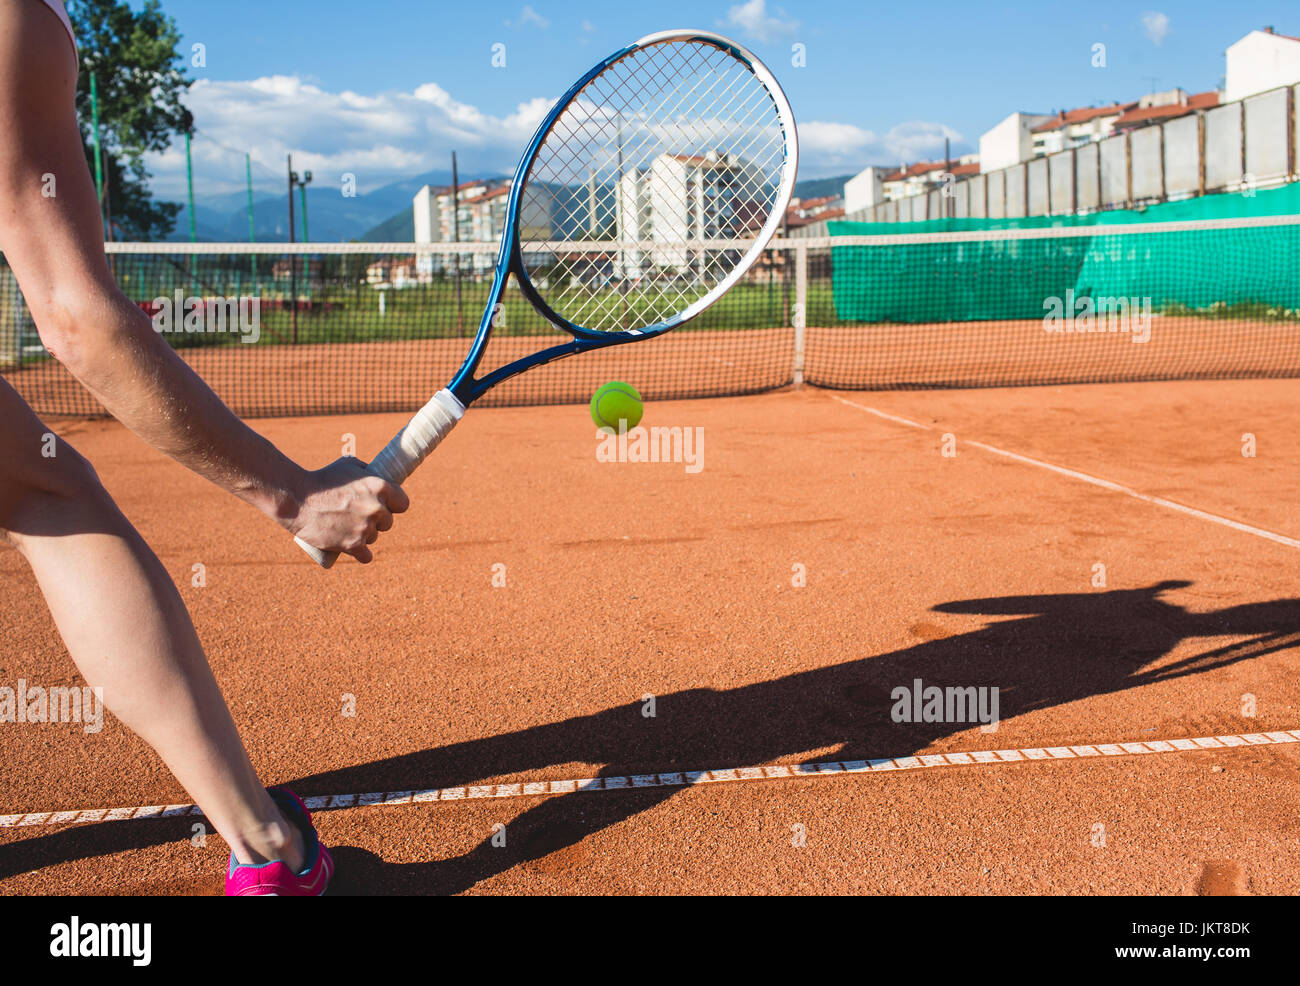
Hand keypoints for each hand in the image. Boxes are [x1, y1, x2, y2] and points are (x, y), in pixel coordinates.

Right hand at [286, 457, 409, 563]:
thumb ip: (367, 472)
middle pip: (388, 523)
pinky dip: (361, 554)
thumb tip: (378, 475)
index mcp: (380, 487)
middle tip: (358, 516)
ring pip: (374, 538)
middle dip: (376, 520)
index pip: (403, 504)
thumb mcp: (348, 465)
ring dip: (365, 536)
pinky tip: (356, 550)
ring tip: (346, 527)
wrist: (297, 499)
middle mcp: (376, 508)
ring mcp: (365, 528)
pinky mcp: (353, 545)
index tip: (386, 506)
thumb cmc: (321, 479)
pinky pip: (366, 556)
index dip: (394, 505)